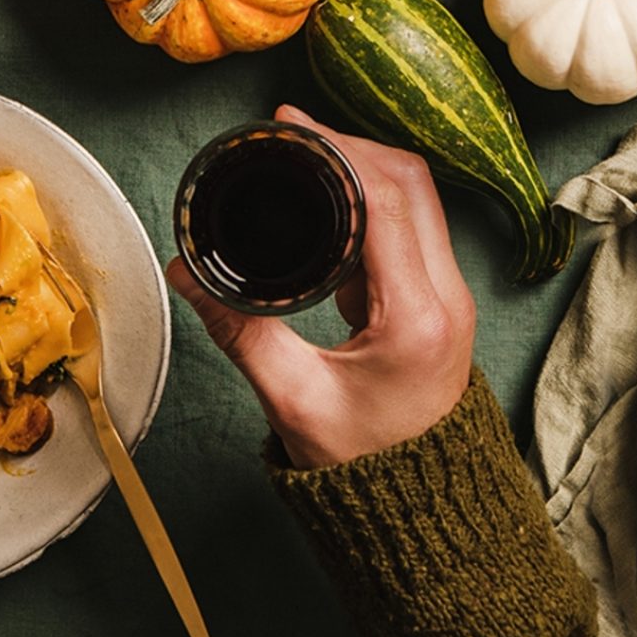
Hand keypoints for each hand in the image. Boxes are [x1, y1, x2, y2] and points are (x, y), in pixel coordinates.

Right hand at [168, 105, 474, 468]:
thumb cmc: (362, 467)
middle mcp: (448, 296)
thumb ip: (240, 330)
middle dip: (350, 145)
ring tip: (305, 155)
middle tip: (292, 130)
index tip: (291, 124)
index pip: (387, 200)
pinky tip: (328, 199)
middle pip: (411, 183)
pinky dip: (372, 200)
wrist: (419, 512)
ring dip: (364, 168)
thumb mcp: (292, 399)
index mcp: (418, 316)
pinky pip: (411, 226)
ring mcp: (450, 296)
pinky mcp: (438, 301)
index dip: (339, 150)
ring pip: (416, 200)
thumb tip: (187, 270)